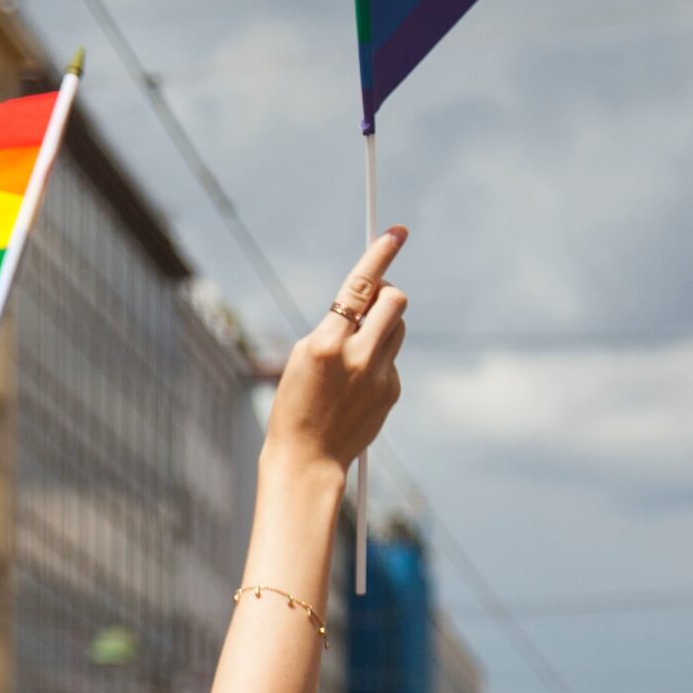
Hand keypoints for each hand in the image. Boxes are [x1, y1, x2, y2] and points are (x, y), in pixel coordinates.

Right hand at [265, 229, 408, 478]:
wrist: (307, 460)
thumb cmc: (295, 404)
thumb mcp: (303, 357)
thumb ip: (335, 327)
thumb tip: (368, 304)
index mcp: (326, 344)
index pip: (360, 286)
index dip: (380, 255)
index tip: (396, 233)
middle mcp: (357, 357)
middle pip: (394, 300)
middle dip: (386, 292)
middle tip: (371, 299)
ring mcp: (378, 376)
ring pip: (397, 327)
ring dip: (384, 325)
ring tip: (358, 348)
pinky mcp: (390, 392)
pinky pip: (391, 360)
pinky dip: (377, 362)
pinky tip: (356, 387)